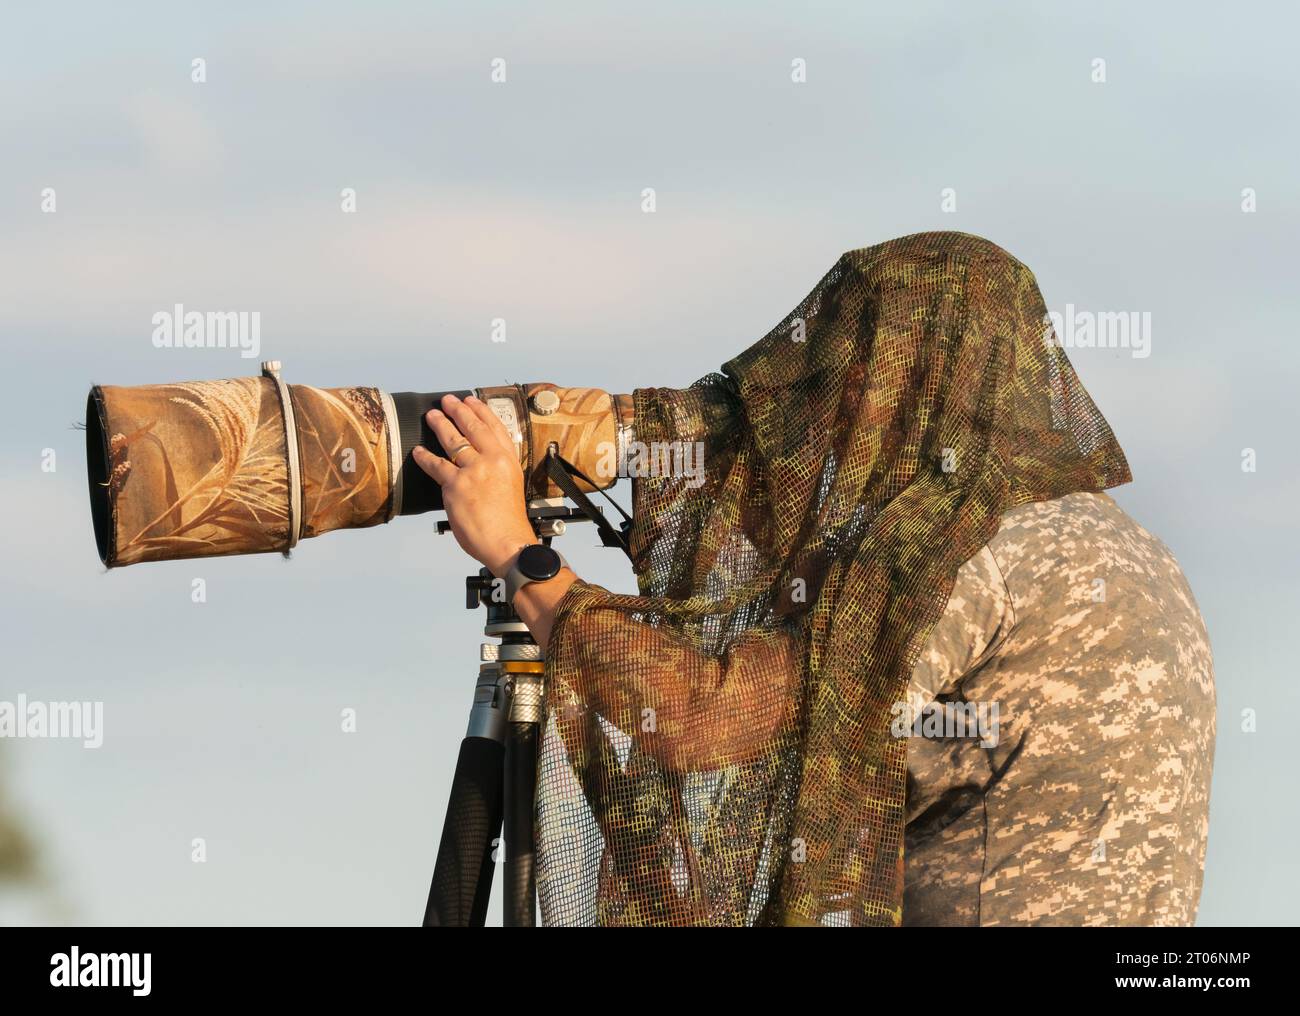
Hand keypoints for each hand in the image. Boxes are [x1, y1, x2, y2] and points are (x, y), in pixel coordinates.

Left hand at [411, 393, 535, 577]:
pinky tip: (418, 452)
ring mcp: (474, 471)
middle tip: (448, 401)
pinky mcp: (456, 484)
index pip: (495, 428)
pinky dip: (425, 457)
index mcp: (509, 461)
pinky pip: (436, 465)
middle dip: (458, 410)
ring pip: (453, 440)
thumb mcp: (512, 486)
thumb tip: (479, 465)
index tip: (472, 400)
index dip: (481, 411)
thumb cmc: (509, 523)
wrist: (507, 541)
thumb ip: (497, 471)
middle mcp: (493, 461)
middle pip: (473, 428)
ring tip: (431, 416)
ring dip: (440, 425)